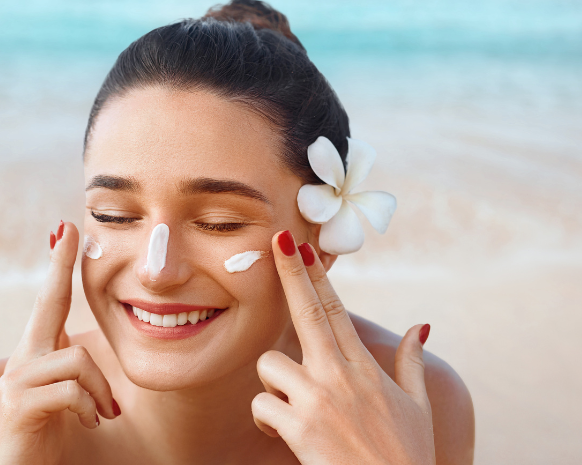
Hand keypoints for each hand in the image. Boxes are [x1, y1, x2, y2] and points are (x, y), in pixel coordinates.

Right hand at [0, 221, 119, 464]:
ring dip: (100, 392)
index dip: (58, 266)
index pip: (51, 301)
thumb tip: (71, 342)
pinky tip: (88, 422)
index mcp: (37, 354)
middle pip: (49, 303)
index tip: (64, 230)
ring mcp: (17, 380)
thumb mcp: (61, 394)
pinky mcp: (19, 404)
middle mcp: (23, 358)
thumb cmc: (44, 434)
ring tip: (102, 413)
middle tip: (69, 229)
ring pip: (78, 361)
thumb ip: (66, 368)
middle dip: (60, 265)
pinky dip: (90, 408)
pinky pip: (72, 391)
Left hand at [251, 230, 435, 464]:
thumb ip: (412, 363)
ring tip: (289, 406)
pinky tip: (281, 433)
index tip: (301, 246)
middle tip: (277, 240)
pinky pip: (262, 404)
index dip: (316, 275)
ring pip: (270, 363)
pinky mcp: (299, 427)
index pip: (335, 309)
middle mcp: (340, 376)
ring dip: (272, 382)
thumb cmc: (405, 456)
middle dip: (291, 273)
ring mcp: (318, 400)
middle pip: (308, 311)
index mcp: (364, 368)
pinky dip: (265, 418)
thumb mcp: (418, 408)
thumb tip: (420, 327)